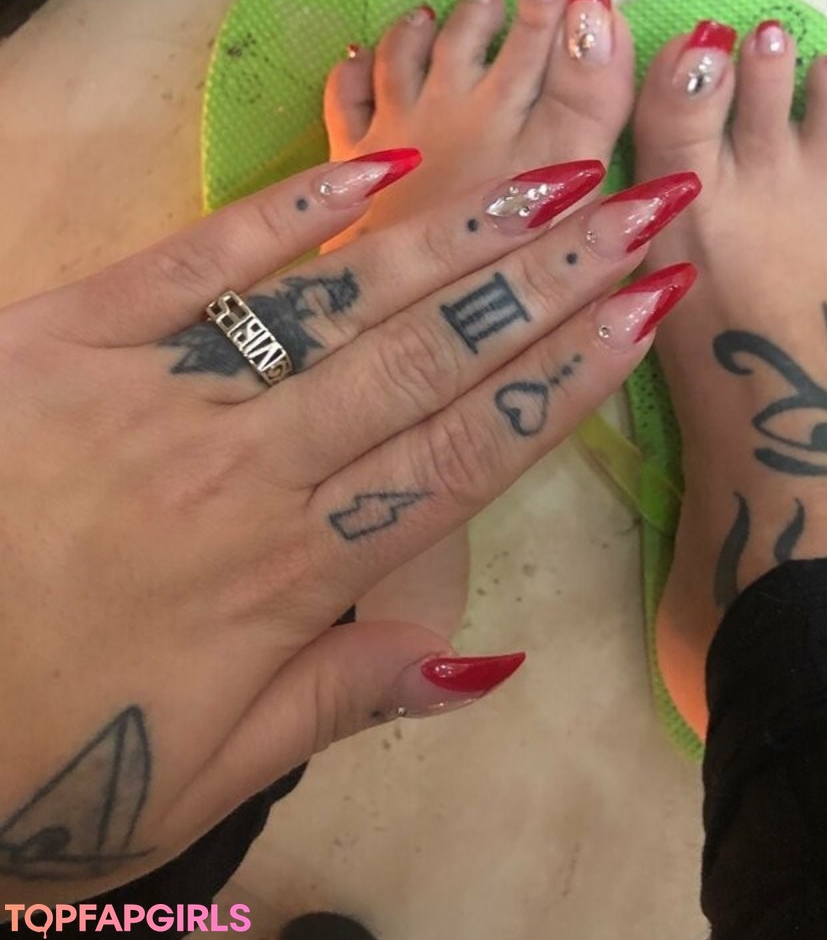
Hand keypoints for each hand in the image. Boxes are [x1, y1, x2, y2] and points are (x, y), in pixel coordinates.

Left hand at [0, 150, 697, 902]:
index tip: (653, 309)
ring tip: (554, 179)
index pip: (465, 454)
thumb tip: (492, 661)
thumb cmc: (42, 753)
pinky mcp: (71, 334)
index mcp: (287, 574)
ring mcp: (160, 390)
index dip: (571, 378)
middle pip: (431, 359)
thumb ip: (347, 701)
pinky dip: (288, 211)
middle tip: (646, 205)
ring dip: (456, 237)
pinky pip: (198, 264)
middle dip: (554, 280)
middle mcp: (246, 468)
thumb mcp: (205, 772)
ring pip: (339, 303)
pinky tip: (375, 166)